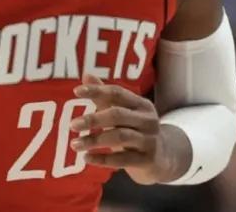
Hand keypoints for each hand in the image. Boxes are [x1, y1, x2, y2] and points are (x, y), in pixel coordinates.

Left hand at [69, 74, 188, 184]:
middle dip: (93, 119)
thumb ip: (106, 96)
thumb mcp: (124, 113)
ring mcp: (149, 140)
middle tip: (72, 125)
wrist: (163, 158)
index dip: (97, 90)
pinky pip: (121, 160)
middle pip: (117, 115)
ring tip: (74, 144)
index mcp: (141, 105)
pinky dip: (102, 159)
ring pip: (119, 137)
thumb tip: (86, 76)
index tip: (76, 91)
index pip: (117, 93)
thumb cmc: (137, 131)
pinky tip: (86, 158)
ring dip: (94, 140)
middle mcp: (148, 120)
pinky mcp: (147, 160)